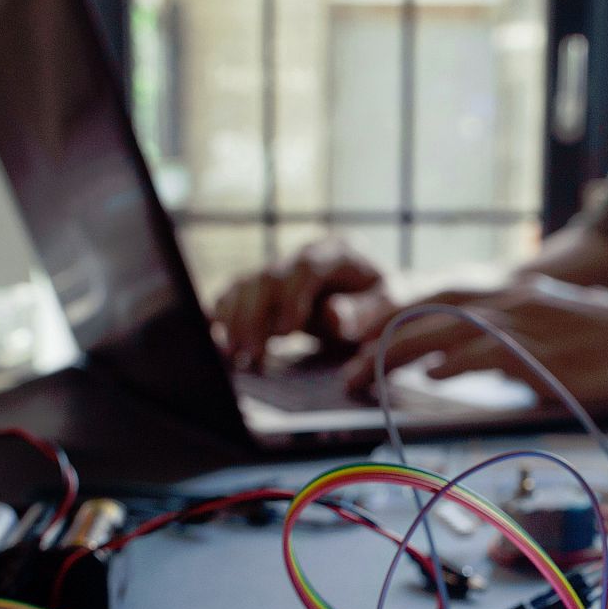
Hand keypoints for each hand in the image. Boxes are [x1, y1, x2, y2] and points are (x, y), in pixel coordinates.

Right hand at [211, 237, 394, 368]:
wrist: (377, 300)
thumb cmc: (386, 304)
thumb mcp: (390, 307)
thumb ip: (366, 311)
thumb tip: (332, 316)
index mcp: (338, 251)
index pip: (308, 266)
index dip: (293, 297)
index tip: (287, 332)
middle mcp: (303, 254)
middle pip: (268, 277)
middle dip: (256, 316)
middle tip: (251, 354)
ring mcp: (281, 269)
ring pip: (245, 286)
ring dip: (234, 322)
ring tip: (233, 357)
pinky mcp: (264, 288)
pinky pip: (234, 297)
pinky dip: (222, 319)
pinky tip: (217, 343)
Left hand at [344, 275, 607, 407]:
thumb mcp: (563, 336)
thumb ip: (517, 350)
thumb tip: (481, 373)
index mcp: (519, 295)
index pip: (442, 303)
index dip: (396, 321)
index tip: (360, 346)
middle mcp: (517, 300)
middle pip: (430, 312)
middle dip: (379, 338)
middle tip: (344, 370)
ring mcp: (531, 323)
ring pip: (445, 331)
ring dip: (396, 354)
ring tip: (361, 379)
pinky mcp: (547, 352)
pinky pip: (486, 353)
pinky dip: (451, 361)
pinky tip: (425, 375)